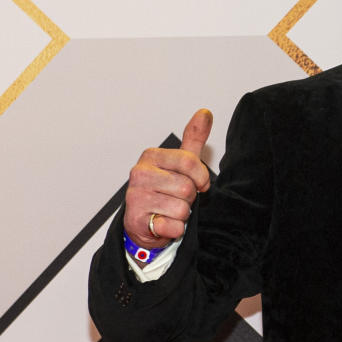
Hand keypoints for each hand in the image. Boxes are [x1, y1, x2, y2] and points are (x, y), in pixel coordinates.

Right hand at [123, 109, 212, 247]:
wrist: (144, 222)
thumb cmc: (164, 190)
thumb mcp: (181, 162)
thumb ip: (193, 138)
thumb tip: (205, 112)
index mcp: (152, 156)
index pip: (190, 162)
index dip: (200, 178)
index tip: (197, 183)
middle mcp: (140, 173)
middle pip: (187, 188)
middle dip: (189, 198)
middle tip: (177, 198)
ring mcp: (136, 196)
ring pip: (182, 209)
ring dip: (182, 215)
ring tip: (169, 210)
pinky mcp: (136, 220)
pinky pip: (173, 227)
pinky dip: (174, 229)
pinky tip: (163, 223)